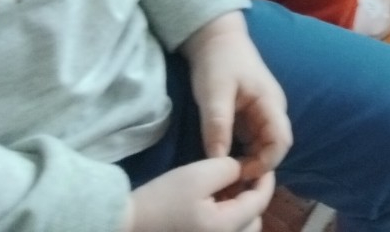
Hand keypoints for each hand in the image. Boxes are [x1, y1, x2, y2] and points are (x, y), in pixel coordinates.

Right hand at [125, 157, 272, 231]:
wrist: (124, 228)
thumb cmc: (161, 201)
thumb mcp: (198, 175)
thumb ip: (229, 169)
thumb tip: (242, 172)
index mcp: (227, 227)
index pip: (260, 201)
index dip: (265, 180)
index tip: (262, 164)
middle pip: (254, 221)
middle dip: (253, 198)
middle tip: (241, 179)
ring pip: (241, 231)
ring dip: (240, 212)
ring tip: (225, 193)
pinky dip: (225, 222)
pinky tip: (212, 207)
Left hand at [183, 12, 290, 179]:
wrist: (215, 39)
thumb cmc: (218, 62)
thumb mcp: (214, 94)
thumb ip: (217, 126)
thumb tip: (217, 162)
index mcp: (270, 104)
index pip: (281, 142)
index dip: (265, 163)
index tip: (239, 173)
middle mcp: (272, 111)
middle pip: (274, 147)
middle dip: (256, 166)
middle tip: (229, 179)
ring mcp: (262, 113)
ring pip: (263, 146)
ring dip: (249, 161)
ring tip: (225, 173)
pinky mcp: (250, 115)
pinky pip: (252, 140)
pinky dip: (241, 153)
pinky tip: (223, 159)